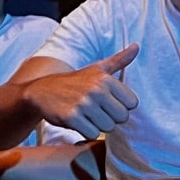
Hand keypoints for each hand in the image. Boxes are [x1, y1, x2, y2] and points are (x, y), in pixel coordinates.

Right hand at [23, 44, 140, 136]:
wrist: (42, 91)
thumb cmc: (75, 82)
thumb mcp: (97, 68)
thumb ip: (119, 60)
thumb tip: (137, 46)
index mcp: (106, 78)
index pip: (132, 104)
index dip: (120, 105)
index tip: (108, 101)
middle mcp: (96, 89)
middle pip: (121, 117)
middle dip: (110, 117)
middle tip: (96, 110)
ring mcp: (84, 104)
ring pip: (108, 127)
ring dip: (98, 125)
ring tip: (86, 115)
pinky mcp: (71, 118)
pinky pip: (92, 134)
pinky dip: (86, 131)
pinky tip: (78, 121)